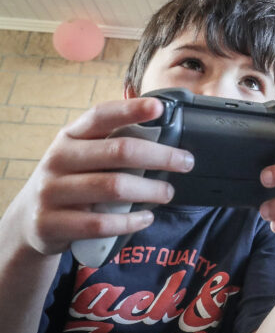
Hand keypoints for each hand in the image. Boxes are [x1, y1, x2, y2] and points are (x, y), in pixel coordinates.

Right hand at [5, 98, 193, 255]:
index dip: (131, 110)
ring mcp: (52, 192)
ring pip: (113, 187)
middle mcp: (58, 159)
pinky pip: (100, 224)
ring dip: (150, 190)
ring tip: (168, 193)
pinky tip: (146, 217)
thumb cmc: (71, 181)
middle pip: (119, 152)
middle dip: (160, 156)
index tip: (160, 107)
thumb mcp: (83, 156)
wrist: (30, 219)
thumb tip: (167, 138)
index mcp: (70, 136)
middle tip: (186, 162)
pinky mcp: (51, 223)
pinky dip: (130, 221)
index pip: (101, 115)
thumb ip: (113, 145)